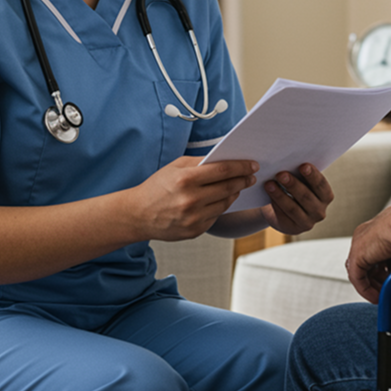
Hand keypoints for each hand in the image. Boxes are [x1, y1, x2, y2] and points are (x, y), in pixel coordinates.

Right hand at [133, 156, 258, 241]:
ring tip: (238, 186)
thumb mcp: (175, 167)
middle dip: (243, 180)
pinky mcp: (194, 231)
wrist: (137, 215)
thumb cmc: (157, 186)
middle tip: (251, 176)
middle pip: (227, 188)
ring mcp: (193, 218)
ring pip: (224, 203)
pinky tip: (222, 200)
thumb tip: (226, 159)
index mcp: (185, 179)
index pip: (222, 170)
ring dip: (234, 194)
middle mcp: (190, 200)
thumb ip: (200, 162)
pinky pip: (215, 216)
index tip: (252, 164)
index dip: (241, 167)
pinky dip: (221, 207)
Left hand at [260, 164, 332, 235]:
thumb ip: (300, 174)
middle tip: (281, 174)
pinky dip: (275, 204)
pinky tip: (268, 195)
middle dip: (293, 184)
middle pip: (306, 197)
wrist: (283, 210)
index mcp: (326, 196)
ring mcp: (307, 223)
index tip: (303, 165)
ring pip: (293, 208)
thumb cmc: (294, 189)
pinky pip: (283, 216)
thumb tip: (290, 161)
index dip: (313, 175)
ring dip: (280, 195)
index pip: (321, 185)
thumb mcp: (301, 182)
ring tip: (269, 184)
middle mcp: (320, 212)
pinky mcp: (293, 229)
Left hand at [346, 213, 390, 303]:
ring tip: (384, 298)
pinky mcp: (357, 255)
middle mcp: (367, 236)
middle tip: (389, 293)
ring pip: (361, 273)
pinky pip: (357, 278)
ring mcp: (360, 244)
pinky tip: (378, 298)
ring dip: (372, 287)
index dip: (385, 272)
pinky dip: (366, 290)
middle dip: (377, 281)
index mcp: (379, 229)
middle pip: (367, 265)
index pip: (376, 255)